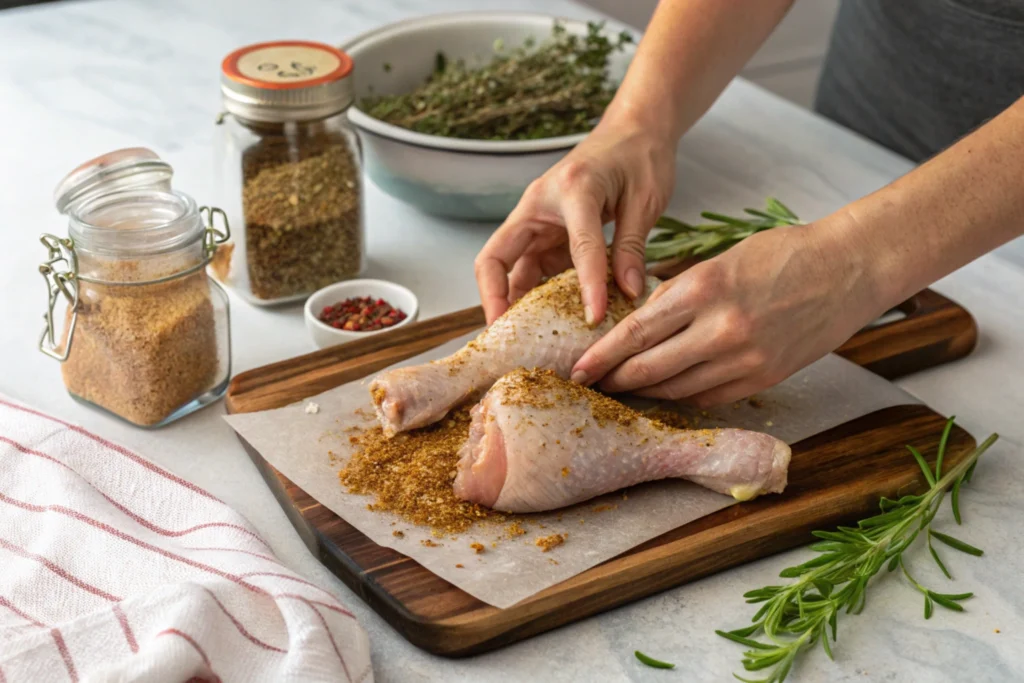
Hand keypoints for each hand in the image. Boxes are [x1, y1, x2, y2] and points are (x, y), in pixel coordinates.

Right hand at [474, 115, 676, 323]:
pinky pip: (532, 272)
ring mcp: (538, 223)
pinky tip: (551, 322)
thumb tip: (628, 294)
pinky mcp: (546, 236)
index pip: (576, 246)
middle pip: (496, 259)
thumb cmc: (640, 155)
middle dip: (496, 301)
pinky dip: (537, 298)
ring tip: (526, 342)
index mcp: (572, 189)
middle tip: (508, 340)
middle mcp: (540, 207)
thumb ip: (633, 247)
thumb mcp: (645, 200)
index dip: (587, 286)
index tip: (596, 319)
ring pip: (511, 271)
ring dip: (514, 305)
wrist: (634, 131)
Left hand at [570, 219, 883, 405]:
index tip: (578, 368)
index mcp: (704, 289)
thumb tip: (640, 321)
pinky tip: (665, 392)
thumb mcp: (720, 261)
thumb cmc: (783, 254)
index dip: (602, 355)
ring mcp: (744, 359)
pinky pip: (709, 396)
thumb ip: (679, 293)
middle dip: (615, 380)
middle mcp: (721, 329)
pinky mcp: (763, 378)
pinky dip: (682, 395)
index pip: (637, 332)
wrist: (848, 270)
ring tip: (622, 389)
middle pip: (650, 368)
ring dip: (645, 391)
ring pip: (677, 388)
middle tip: (591, 385)